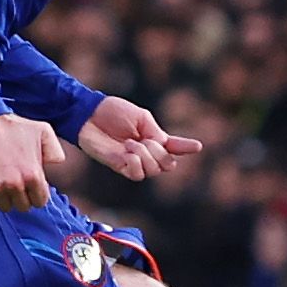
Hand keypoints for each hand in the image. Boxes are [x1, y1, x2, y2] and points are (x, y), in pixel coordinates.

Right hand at [0, 114, 65, 211]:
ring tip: (2, 180)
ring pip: (6, 207)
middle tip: (15, 181)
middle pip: (23, 206)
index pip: (40, 201)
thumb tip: (57, 165)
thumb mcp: (43, 132)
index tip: (31, 186)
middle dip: (22, 196)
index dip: (37, 194)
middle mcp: (15, 185)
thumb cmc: (12, 126)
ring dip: (6, 197)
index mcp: (33, 175)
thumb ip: (55, 151)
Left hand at [79, 96, 202, 181]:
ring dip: (146, 157)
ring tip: (131, 144)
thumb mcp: (140, 117)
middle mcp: (146, 152)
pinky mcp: (118, 166)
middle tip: (146, 141)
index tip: (198, 146)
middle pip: (167, 165)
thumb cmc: (112, 111)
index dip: (187, 147)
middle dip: (161, 153)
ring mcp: (133, 161)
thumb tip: (165, 146)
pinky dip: (135, 163)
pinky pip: (136, 174)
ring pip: (153, 171)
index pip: (174, 147)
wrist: (89, 114)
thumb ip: (155, 133)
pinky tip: (126, 152)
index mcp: (153, 138)